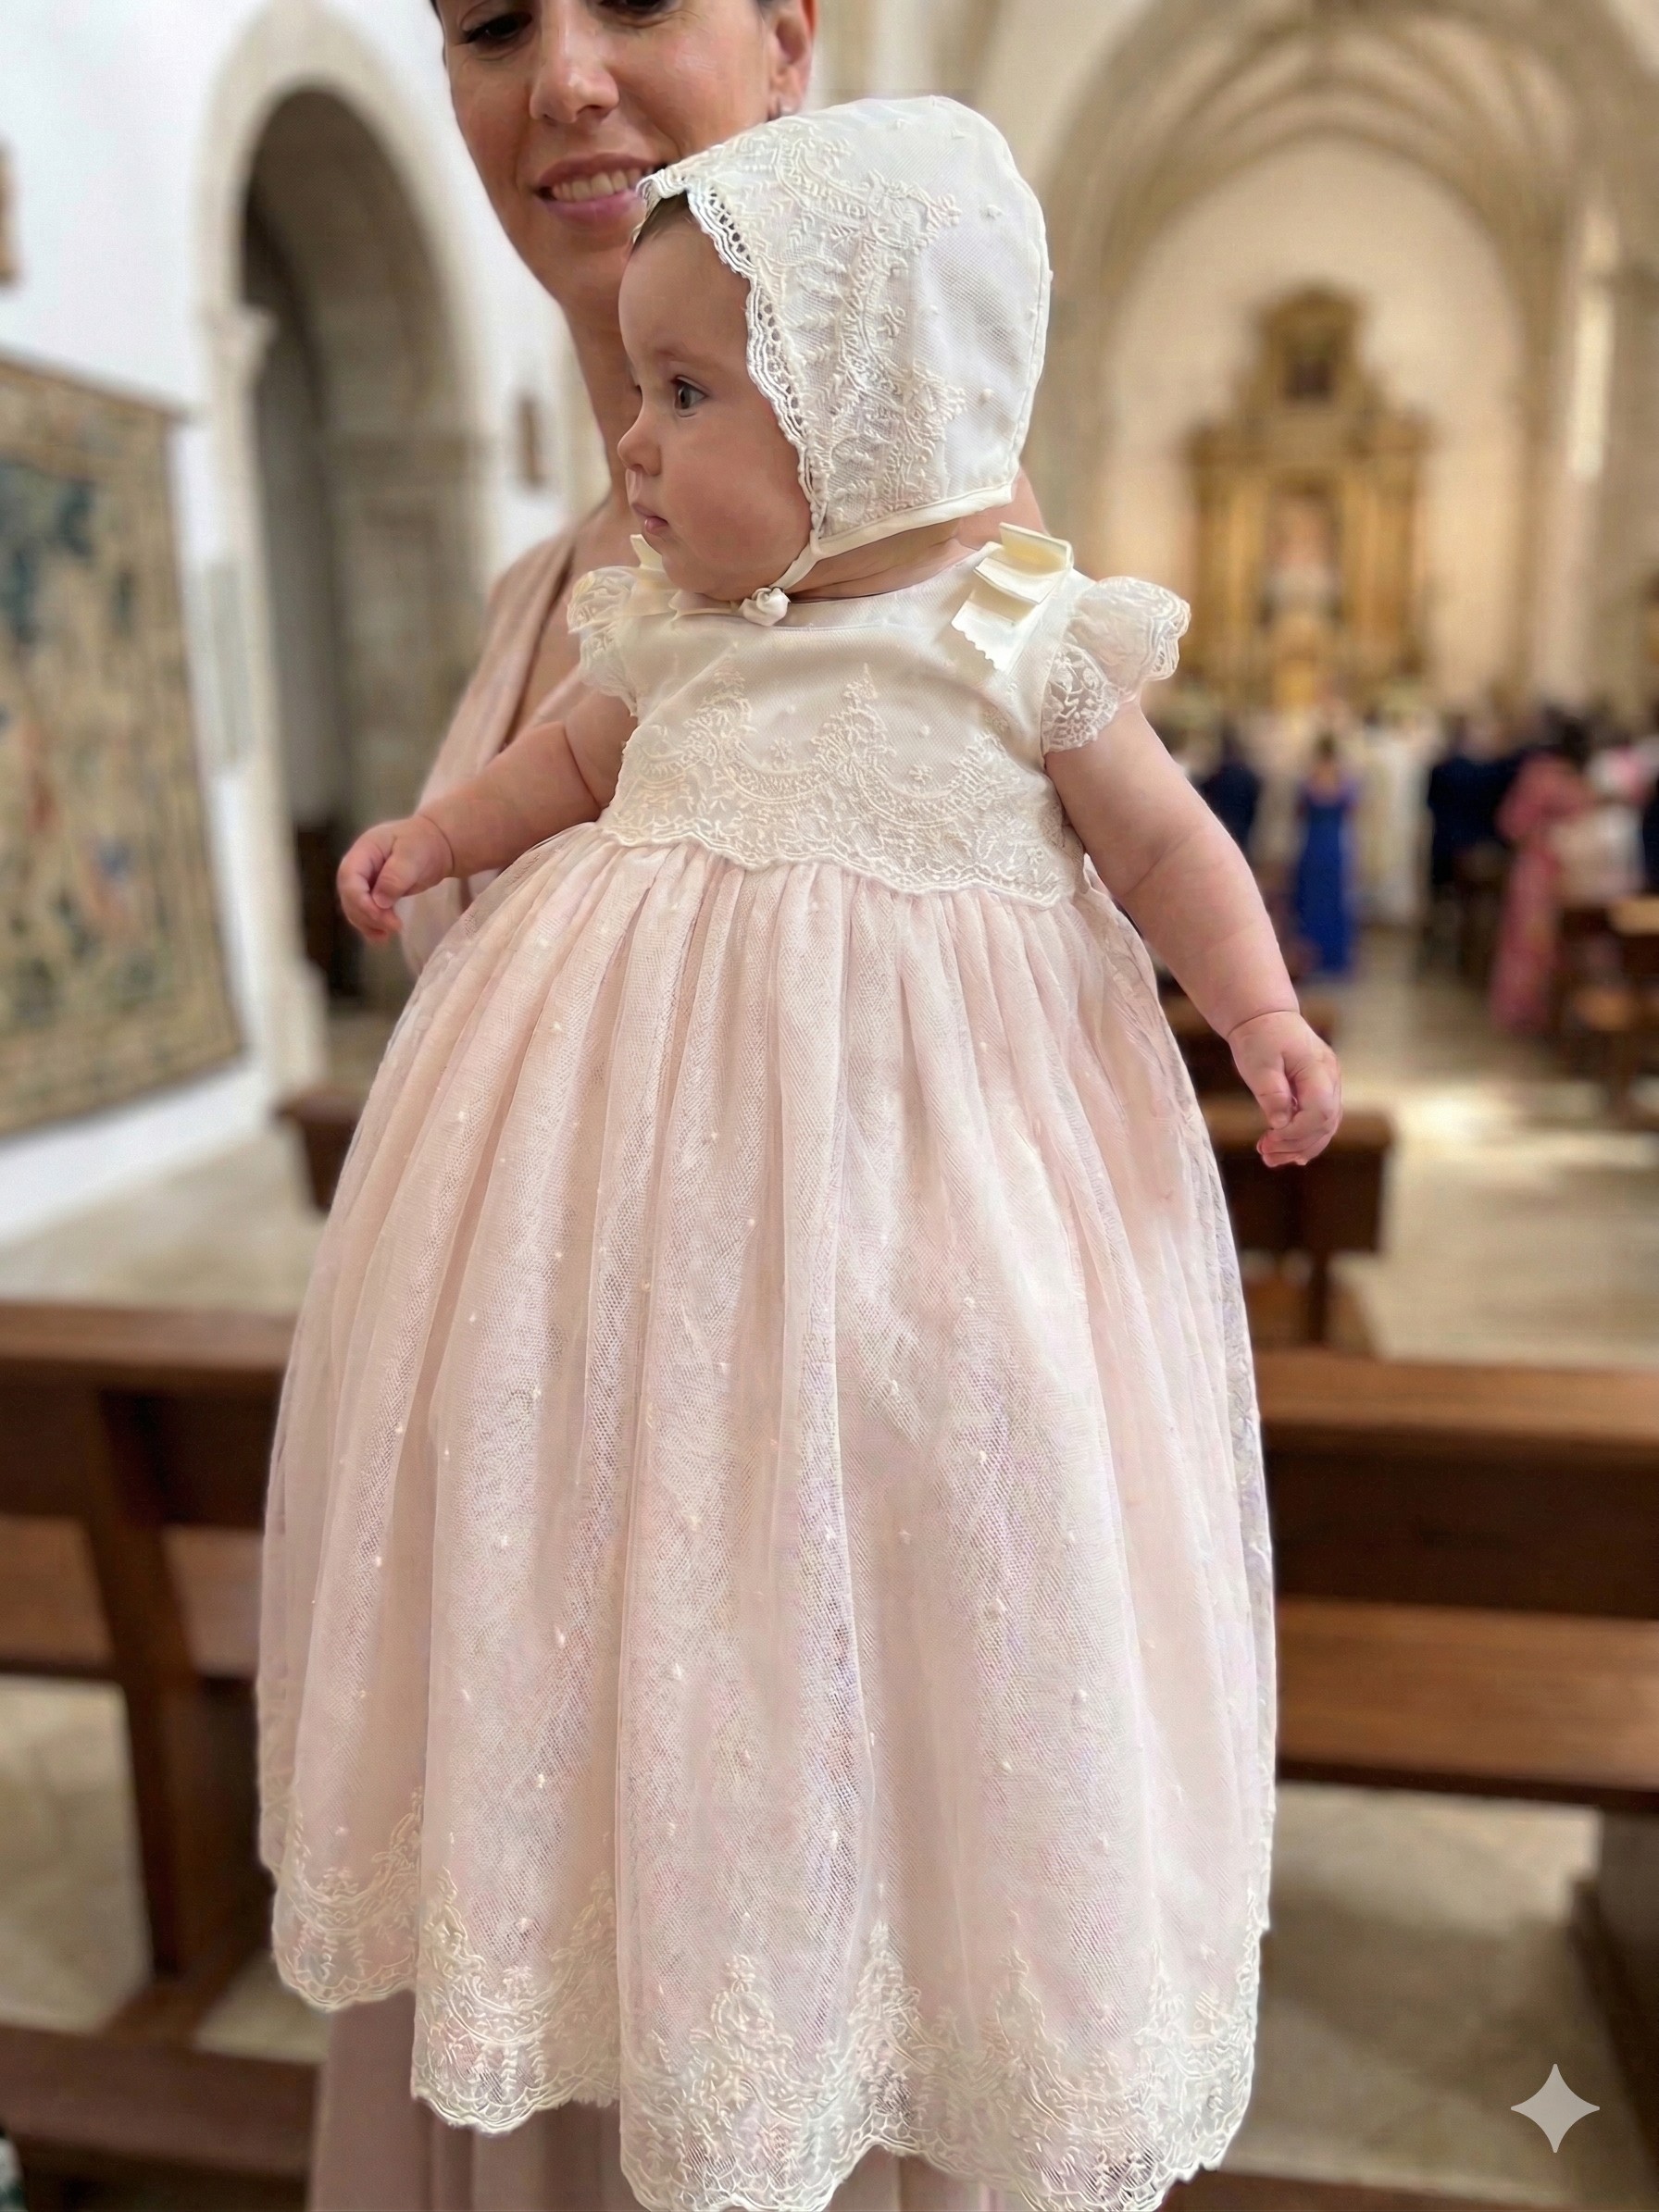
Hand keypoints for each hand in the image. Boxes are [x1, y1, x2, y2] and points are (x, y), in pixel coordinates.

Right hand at [337, 814, 455, 942]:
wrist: (434, 845)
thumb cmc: (423, 843)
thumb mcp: (412, 854)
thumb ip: (396, 875)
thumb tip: (379, 901)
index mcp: (363, 851)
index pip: (350, 878)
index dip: (361, 901)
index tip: (382, 916)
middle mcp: (357, 867)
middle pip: (349, 896)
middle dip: (367, 915)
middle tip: (393, 926)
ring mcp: (364, 882)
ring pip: (354, 908)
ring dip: (367, 924)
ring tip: (388, 934)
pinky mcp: (372, 894)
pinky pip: (364, 913)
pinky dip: (371, 926)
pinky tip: (382, 937)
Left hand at [1228, 1010, 1341, 1166]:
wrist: (1265, 1017)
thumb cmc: (1259, 1036)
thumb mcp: (1257, 1063)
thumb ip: (1271, 1093)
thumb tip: (1279, 1123)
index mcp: (1318, 1068)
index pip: (1320, 1111)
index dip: (1297, 1132)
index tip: (1269, 1139)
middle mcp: (1330, 1078)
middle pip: (1326, 1123)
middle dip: (1296, 1144)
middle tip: (1266, 1155)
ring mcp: (1329, 1085)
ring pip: (1326, 1126)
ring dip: (1300, 1147)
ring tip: (1271, 1158)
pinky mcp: (1320, 1091)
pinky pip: (1320, 1121)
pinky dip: (1306, 1139)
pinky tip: (1290, 1154)